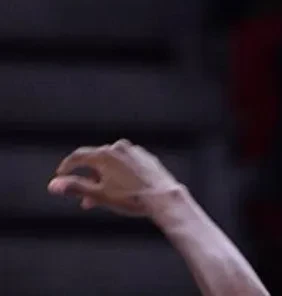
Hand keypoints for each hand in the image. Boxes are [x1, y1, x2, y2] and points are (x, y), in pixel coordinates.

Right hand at [47, 140, 182, 216]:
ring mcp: (134, 152)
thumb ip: (74, 187)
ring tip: (100, 198)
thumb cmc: (131, 197)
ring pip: (111, 164)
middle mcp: (119, 148)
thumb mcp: (98, 194)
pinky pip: (125, 165)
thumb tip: (54, 185)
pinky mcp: (146, 158)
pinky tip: (119, 190)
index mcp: (105, 154)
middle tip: (82, 197)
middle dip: (86, 179)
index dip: (67, 166)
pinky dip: (117, 175)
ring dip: (102, 179)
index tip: (61, 176)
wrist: (163, 197)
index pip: (78, 156)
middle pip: (95, 161)